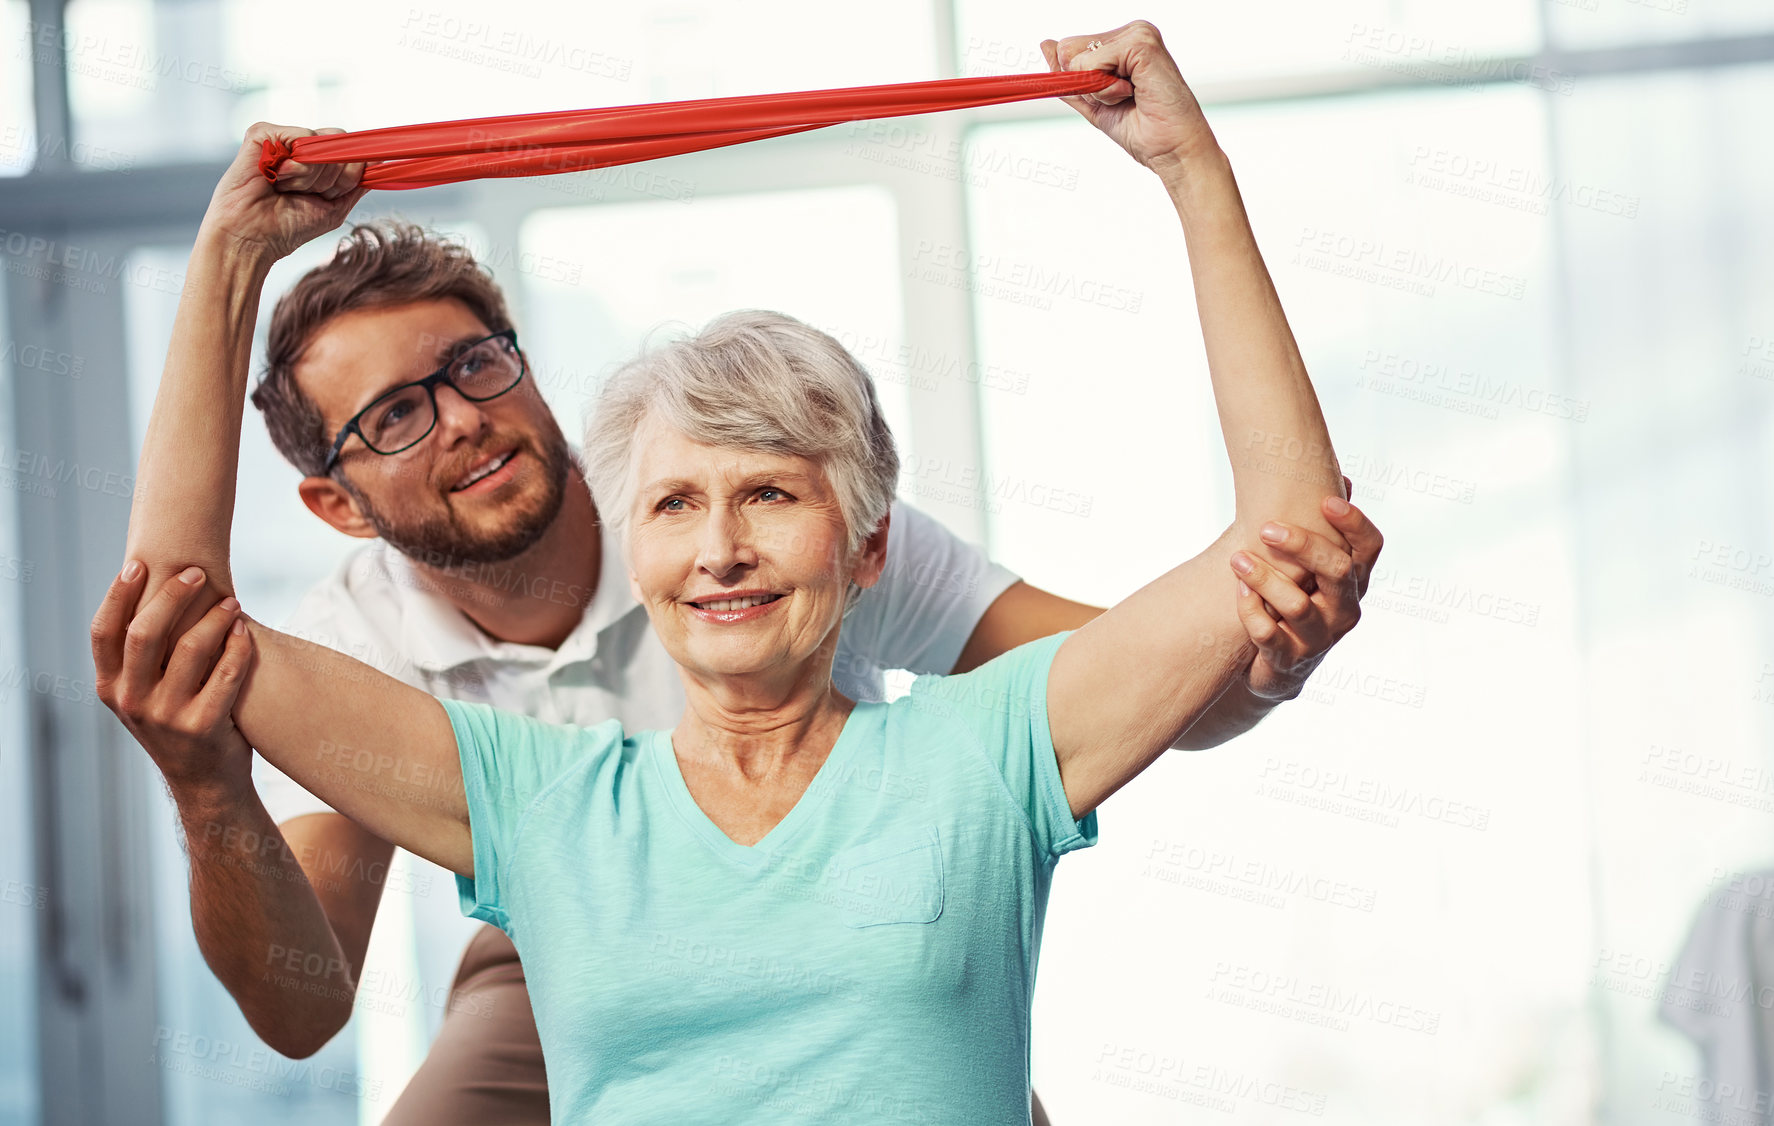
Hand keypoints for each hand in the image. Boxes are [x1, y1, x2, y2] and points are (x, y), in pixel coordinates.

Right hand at [92, 562, 256, 801]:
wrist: (204, 781)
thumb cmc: (177, 720)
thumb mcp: (144, 692)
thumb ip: (142, 654)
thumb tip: (156, 586)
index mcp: (110, 686)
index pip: (103, 632)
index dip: (117, 595)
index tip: (138, 564)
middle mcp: (130, 701)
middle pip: (144, 633)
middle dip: (171, 595)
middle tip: (197, 572)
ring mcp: (165, 716)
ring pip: (189, 649)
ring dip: (214, 618)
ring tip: (232, 602)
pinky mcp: (203, 727)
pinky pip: (225, 675)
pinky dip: (237, 648)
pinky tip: (245, 631)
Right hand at [200, 122, 368, 263]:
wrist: (252, 239)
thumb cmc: (288, 227)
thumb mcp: (335, 208)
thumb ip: (356, 184)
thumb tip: (379, 163)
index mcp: (316, 162)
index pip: (351, 152)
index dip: (348, 175)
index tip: (329, 196)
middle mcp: (299, 147)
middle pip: (341, 145)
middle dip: (332, 177)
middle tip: (305, 194)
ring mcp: (281, 138)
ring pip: (324, 142)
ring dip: (313, 176)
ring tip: (286, 189)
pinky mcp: (262, 134)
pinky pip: (302, 137)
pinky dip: (298, 166)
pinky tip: (278, 179)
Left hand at [1039, 21, 1216, 180]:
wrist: (1172, 151)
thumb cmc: (1142, 131)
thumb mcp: (1094, 103)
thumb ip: (1070, 76)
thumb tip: (1046, 44)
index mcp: (1122, 41)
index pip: (1070, 49)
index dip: (1078, 81)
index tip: (1110, 97)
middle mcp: (1132, 31)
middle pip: (1069, 50)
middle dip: (1086, 85)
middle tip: (1121, 98)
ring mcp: (1138, 34)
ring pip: (1078, 57)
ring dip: (1097, 90)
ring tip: (1130, 97)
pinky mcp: (1141, 43)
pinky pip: (1093, 62)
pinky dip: (1105, 89)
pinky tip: (1132, 93)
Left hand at [1228, 478, 1383, 700]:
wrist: (1278, 664)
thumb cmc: (1294, 597)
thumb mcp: (1309, 564)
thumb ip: (1322, 526)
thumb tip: (1341, 477)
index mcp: (1354, 579)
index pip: (1369, 547)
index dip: (1354, 523)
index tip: (1326, 501)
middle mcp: (1345, 608)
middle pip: (1337, 571)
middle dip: (1302, 545)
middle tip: (1265, 527)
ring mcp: (1320, 637)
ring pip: (1297, 605)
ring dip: (1263, 578)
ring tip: (1236, 559)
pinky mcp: (1290, 660)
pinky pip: (1269, 634)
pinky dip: (1250, 611)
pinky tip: (1238, 591)